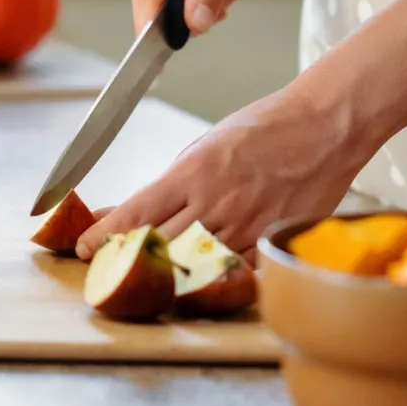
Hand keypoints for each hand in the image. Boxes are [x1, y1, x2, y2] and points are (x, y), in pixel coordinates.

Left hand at [76, 88, 369, 259]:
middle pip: (157, 246)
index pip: (136, 213)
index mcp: (193, 173)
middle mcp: (215, 203)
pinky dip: (213, 275)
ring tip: (148, 276)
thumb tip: (132, 207)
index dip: (104, 235)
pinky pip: (234, 270)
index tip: (83, 248)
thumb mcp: (206, 145)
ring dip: (166, 272)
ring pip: (192, 263)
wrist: (323, 128)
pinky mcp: (269, 242)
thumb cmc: (265, 129)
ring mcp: (245, 227)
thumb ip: (172, 182)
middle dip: (127, 259)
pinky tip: (202, 277)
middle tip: (108, 267)